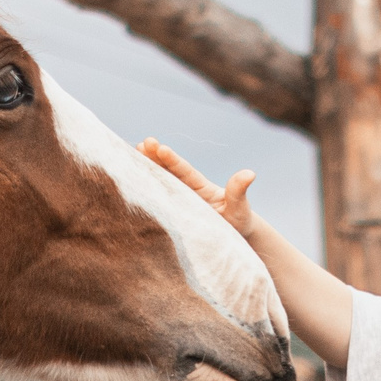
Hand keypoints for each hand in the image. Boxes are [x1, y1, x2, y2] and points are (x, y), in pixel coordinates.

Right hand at [141, 139, 259, 237]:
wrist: (234, 237)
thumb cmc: (238, 221)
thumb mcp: (240, 207)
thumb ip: (238, 191)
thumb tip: (250, 174)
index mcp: (200, 186)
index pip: (184, 170)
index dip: (172, 160)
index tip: (161, 148)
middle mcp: (187, 189)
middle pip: (168, 170)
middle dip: (155, 157)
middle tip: (143, 143)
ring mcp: (179, 199)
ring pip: (160, 181)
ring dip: (147, 168)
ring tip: (133, 153)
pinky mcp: (173, 212)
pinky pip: (158, 200)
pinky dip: (145, 191)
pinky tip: (130, 184)